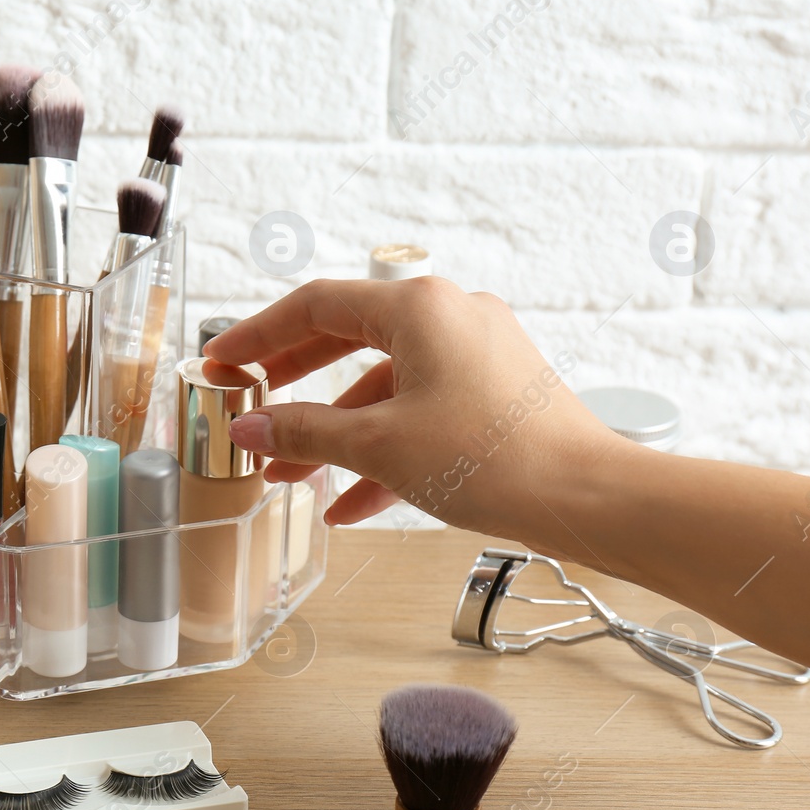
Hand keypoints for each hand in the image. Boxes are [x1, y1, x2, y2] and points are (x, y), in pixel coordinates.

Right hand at [205, 277, 620, 538]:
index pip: (316, 305)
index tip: (223, 358)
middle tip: (249, 402)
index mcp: (419, 307)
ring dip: (335, 431)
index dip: (260, 334)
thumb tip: (250, 427)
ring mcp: (477, 353)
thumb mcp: (378, 446)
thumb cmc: (492, 457)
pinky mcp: (494, 393)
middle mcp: (450, 316)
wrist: (586, 497)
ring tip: (292, 476)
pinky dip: (382, 448)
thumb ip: (303, 431)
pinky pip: (420, 411)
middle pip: (347, 340)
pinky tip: (350, 503)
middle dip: (294, 384)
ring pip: (384, 386)